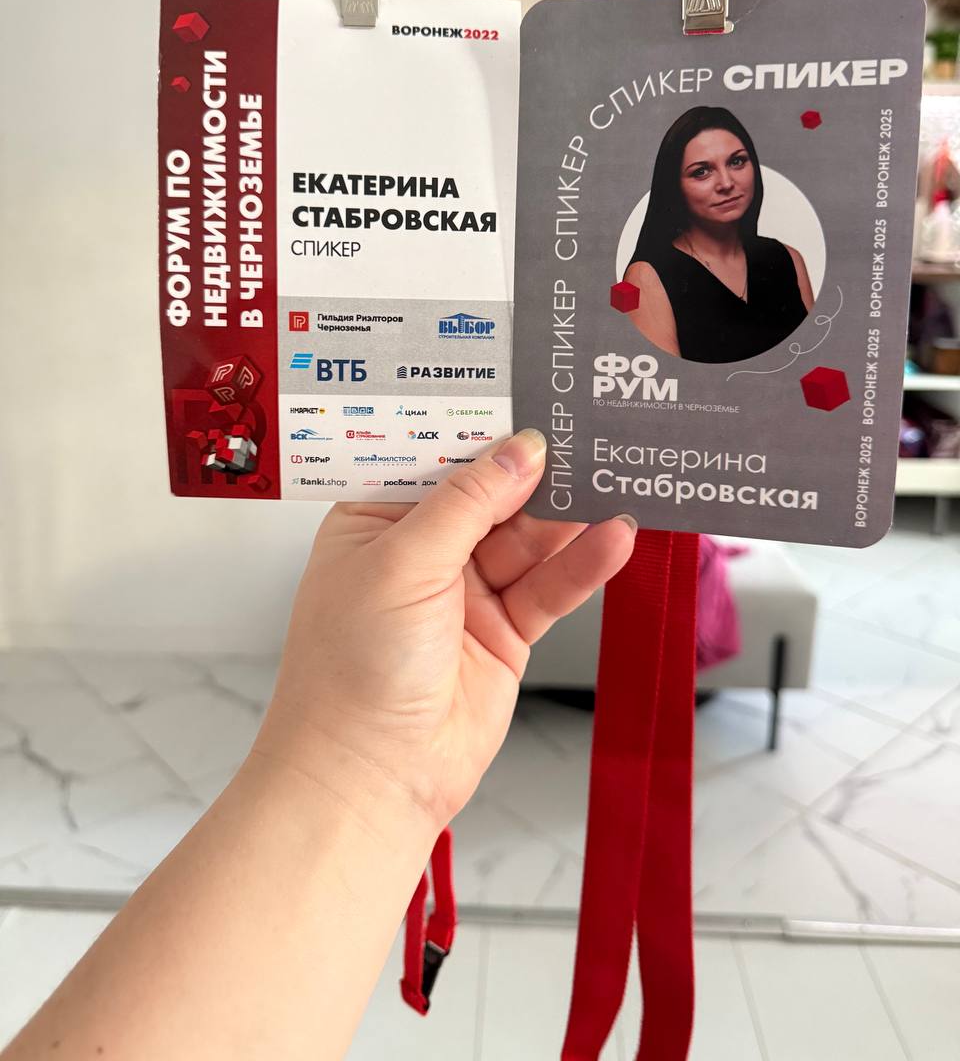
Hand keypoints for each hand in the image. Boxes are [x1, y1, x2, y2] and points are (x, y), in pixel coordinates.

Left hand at [254, 429, 637, 832]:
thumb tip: (519, 450)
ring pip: (528, 538)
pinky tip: (612, 538)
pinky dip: (582, 564)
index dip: (478, 425)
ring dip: (568, 514)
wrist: (370, 779)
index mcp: (374, 520)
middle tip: (586, 431)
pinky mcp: (504, 631)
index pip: (432, 456)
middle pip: (490, 494)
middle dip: (535, 468)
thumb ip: (467, 504)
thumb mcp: (403, 565)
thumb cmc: (352, 672)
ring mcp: (465, 592)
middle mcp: (420, 551)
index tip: (527, 392)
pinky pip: (549, 586)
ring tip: (613, 477)